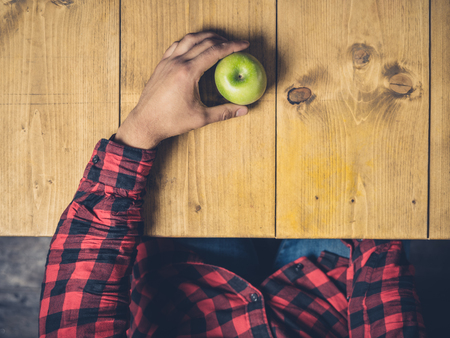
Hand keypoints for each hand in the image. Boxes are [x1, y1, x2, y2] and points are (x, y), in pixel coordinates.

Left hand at [115, 32, 249, 149]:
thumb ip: (224, 112)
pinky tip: (195, 46)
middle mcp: (177, 63)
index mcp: (188, 73)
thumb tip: (243, 111)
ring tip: (217, 40)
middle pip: (204, 42)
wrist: (145, 122)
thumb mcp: (201, 118)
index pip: (215, 52)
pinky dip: (189, 42)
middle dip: (222, 40)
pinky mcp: (161, 65)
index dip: (232, 46)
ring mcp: (167, 62)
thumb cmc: (171, 121)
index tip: (244, 45)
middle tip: (234, 44)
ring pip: (189, 39)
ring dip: (205, 37)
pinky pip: (176, 45)